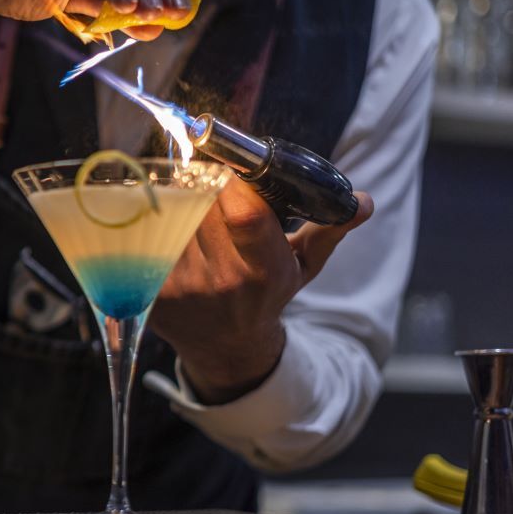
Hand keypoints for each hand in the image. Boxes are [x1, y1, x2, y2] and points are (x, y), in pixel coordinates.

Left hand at [148, 179, 374, 404]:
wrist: (227, 346)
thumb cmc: (267, 295)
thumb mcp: (303, 266)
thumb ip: (329, 228)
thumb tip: (362, 201)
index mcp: (265, 272)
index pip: (244, 215)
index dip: (236, 181)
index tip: (237, 167)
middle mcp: (222, 282)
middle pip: (202, 204)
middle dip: (208, 183)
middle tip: (214, 178)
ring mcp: (182, 289)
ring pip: (173, 216)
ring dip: (182, 201)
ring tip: (196, 209)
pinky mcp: (151, 291)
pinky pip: (149, 238)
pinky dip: (159, 224)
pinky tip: (171, 230)